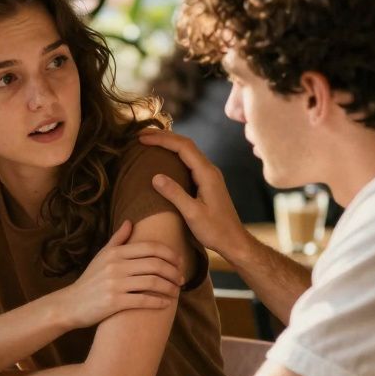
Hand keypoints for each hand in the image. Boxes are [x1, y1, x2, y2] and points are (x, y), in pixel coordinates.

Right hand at [56, 219, 183, 329]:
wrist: (71, 304)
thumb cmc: (90, 280)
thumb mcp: (102, 256)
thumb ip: (117, 239)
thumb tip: (130, 221)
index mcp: (115, 253)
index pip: (150, 248)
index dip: (170, 254)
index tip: (180, 261)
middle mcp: (116, 266)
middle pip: (155, 264)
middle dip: (173, 271)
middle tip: (182, 278)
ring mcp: (115, 284)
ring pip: (152, 282)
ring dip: (169, 287)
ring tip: (176, 291)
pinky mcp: (114, 302)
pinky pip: (143, 300)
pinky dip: (158, 302)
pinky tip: (166, 304)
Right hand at [139, 129, 248, 256]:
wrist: (233, 241)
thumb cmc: (215, 230)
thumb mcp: (192, 214)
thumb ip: (175, 194)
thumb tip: (155, 176)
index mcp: (207, 174)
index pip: (183, 147)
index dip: (162, 140)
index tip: (142, 139)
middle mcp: (210, 170)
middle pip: (186, 144)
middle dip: (163, 136)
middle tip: (141, 134)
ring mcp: (209, 175)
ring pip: (187, 151)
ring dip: (169, 143)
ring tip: (149, 141)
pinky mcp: (206, 182)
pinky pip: (189, 161)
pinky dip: (174, 154)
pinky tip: (164, 158)